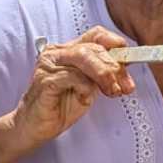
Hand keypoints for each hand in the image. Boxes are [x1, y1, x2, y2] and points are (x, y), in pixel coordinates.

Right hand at [13, 26, 134, 148]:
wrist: (34, 127)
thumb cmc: (60, 107)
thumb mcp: (88, 87)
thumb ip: (102, 75)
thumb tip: (124, 66)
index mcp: (69, 50)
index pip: (95, 35)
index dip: (114, 43)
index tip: (128, 57)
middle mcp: (57, 52)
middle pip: (93, 48)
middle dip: (115, 67)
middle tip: (125, 85)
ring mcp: (49, 64)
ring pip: (85, 58)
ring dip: (104, 75)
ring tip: (112, 91)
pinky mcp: (45, 79)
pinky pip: (73, 77)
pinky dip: (85, 87)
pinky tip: (86, 99)